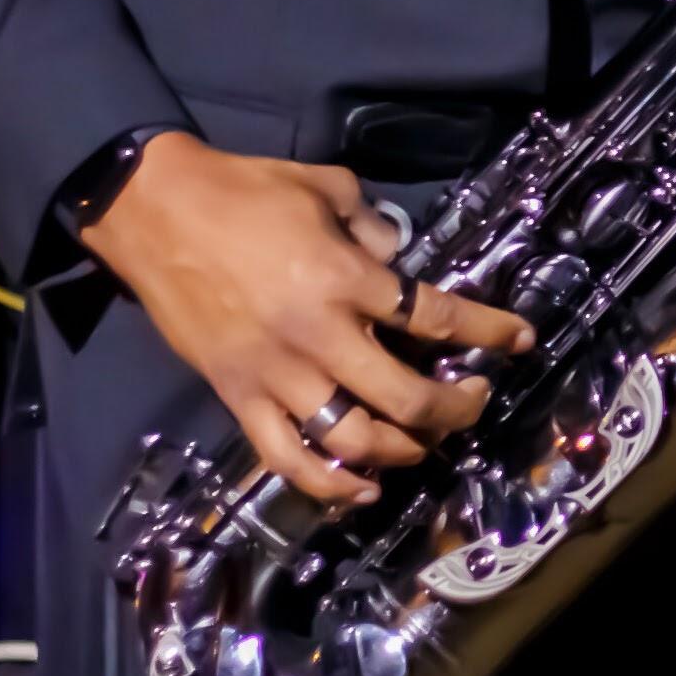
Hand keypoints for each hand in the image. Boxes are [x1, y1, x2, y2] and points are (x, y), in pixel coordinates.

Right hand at [83, 134, 528, 507]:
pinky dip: (329, 485)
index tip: (521, 340)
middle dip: (456, 408)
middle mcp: (319, 335)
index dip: (489, 331)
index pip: (435, 316)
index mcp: (345, 278)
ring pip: (354, 440)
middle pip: (407, 397)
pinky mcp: (238, 397)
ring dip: (402, 450)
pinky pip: (288, 458)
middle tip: (474, 399)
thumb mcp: (324, 186)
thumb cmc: (243, 191)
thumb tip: (397, 256)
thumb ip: (371, 223)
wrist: (154, 212)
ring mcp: (276, 374)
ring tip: (423, 441)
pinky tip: (362, 489)